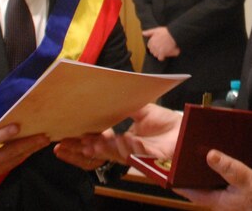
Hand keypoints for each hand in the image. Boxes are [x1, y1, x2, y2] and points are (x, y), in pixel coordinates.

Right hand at [0, 123, 49, 175]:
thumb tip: (13, 125)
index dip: (4, 134)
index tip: (18, 127)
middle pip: (10, 152)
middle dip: (28, 143)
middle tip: (43, 136)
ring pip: (16, 158)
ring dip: (32, 149)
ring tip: (45, 140)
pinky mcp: (1, 171)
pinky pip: (16, 162)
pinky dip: (27, 153)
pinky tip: (37, 146)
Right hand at [55, 104, 180, 165]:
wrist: (185, 130)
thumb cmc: (164, 123)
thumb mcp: (141, 110)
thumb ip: (125, 106)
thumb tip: (108, 94)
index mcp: (121, 140)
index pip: (97, 143)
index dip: (82, 143)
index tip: (67, 139)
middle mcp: (125, 150)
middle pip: (99, 153)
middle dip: (82, 150)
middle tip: (66, 145)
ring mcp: (136, 154)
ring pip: (114, 154)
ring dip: (101, 148)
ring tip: (88, 143)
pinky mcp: (149, 156)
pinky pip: (136, 152)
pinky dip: (127, 146)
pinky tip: (118, 139)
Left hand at [143, 27, 180, 60]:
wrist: (173, 35)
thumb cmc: (165, 32)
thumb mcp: (156, 30)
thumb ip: (149, 32)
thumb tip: (142, 33)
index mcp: (151, 41)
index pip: (149, 46)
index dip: (153, 45)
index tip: (157, 44)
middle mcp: (153, 47)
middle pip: (152, 51)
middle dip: (156, 49)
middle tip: (161, 47)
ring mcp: (157, 50)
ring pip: (155, 55)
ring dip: (159, 53)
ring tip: (163, 50)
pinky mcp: (162, 53)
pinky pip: (160, 58)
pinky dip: (162, 57)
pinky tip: (165, 54)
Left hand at [177, 150, 251, 210]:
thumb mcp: (243, 179)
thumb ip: (227, 167)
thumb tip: (210, 155)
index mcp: (218, 202)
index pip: (192, 194)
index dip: (180, 185)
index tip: (169, 177)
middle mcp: (221, 202)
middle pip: (201, 189)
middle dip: (194, 177)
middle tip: (186, 164)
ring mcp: (230, 200)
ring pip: (212, 187)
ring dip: (208, 175)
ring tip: (203, 160)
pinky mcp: (238, 196)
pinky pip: (223, 184)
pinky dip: (220, 175)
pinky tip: (223, 165)